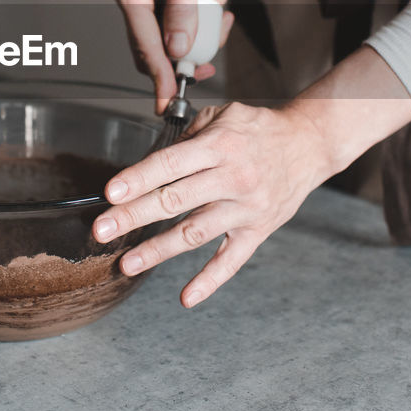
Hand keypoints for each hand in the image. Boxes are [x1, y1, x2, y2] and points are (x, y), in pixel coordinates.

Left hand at [93, 101, 333, 307]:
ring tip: (126, 263)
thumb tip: (152, 159)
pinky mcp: (258, 230)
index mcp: (220, 146)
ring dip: (157, 250)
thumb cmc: (259, 129)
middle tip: (102, 230)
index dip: (138, 179)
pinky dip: (209, 281)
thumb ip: (188, 133)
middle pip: (175, 201)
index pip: (171, 165)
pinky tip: (186, 297)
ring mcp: (246, 208)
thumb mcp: (224, 114)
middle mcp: (233, 178)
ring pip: (195, 234)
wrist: (308, 144)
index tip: (110, 194)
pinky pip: (232, 261)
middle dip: (134, 216)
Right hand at [112, 0, 233, 112]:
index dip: (161, 76)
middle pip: (158, 46)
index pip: (146, 46)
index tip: (169, 101)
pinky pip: (185, 13)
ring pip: (177, 31)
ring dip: (204, 16)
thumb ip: (183, 12)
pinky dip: (205, 2)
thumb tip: (179, 51)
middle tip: (212, 53)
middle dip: (191, 47)